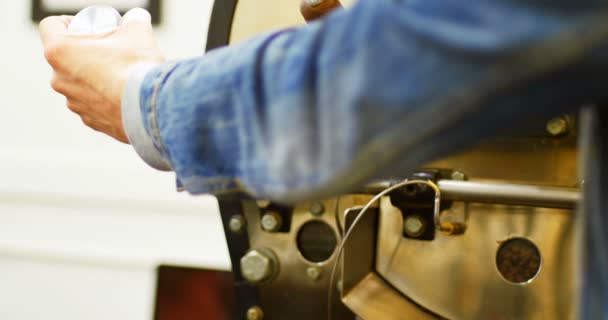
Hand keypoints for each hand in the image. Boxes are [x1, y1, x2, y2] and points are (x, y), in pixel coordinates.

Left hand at [40, 8, 164, 142]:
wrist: (152, 109)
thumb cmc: (137, 69)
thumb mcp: (138, 32)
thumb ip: (134, 19)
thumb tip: (137, 18)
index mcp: (61, 52)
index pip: (50, 26)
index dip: (68, 21)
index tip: (87, 26)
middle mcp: (60, 79)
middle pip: (66, 57)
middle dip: (86, 52)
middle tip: (111, 51)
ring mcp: (74, 103)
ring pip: (80, 83)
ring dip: (96, 77)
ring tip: (122, 76)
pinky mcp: (90, 121)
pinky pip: (94, 104)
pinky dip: (106, 98)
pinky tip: (126, 95)